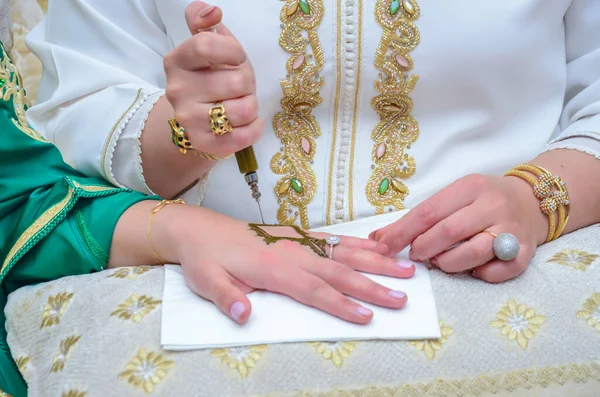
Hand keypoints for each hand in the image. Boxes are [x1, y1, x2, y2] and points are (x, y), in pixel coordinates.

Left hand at [161, 206, 414, 324]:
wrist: (199, 228)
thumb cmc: (204, 258)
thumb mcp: (205, 280)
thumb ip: (225, 297)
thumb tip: (243, 314)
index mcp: (273, 268)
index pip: (314, 290)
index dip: (341, 304)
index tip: (368, 316)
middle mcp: (293, 251)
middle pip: (339, 272)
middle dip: (373, 286)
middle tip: (403, 298)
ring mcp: (299, 241)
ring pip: (344, 252)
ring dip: (376, 261)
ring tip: (406, 267)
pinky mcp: (299, 235)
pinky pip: (335, 239)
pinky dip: (359, 243)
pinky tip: (379, 246)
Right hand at [163, 2, 262, 158]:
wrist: (196, 119)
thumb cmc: (209, 76)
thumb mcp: (206, 44)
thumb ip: (203, 21)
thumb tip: (212, 12)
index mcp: (177, 61)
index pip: (206, 45)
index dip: (232, 51)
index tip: (237, 58)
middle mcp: (177, 90)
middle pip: (236, 82)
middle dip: (248, 82)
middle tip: (240, 86)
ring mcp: (188, 119)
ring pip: (243, 109)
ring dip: (252, 106)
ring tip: (242, 104)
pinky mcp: (203, 143)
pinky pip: (242, 137)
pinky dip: (254, 129)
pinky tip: (249, 123)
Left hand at [370, 174, 547, 282]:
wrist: (532, 200)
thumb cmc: (481, 201)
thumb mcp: (451, 198)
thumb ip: (416, 219)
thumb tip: (376, 239)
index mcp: (470, 187)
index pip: (428, 211)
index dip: (402, 233)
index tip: (383, 247)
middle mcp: (492, 205)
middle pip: (449, 232)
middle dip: (424, 248)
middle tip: (416, 255)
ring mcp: (511, 229)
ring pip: (473, 253)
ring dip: (448, 263)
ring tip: (440, 262)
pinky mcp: (526, 251)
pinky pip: (499, 271)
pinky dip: (480, 274)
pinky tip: (471, 269)